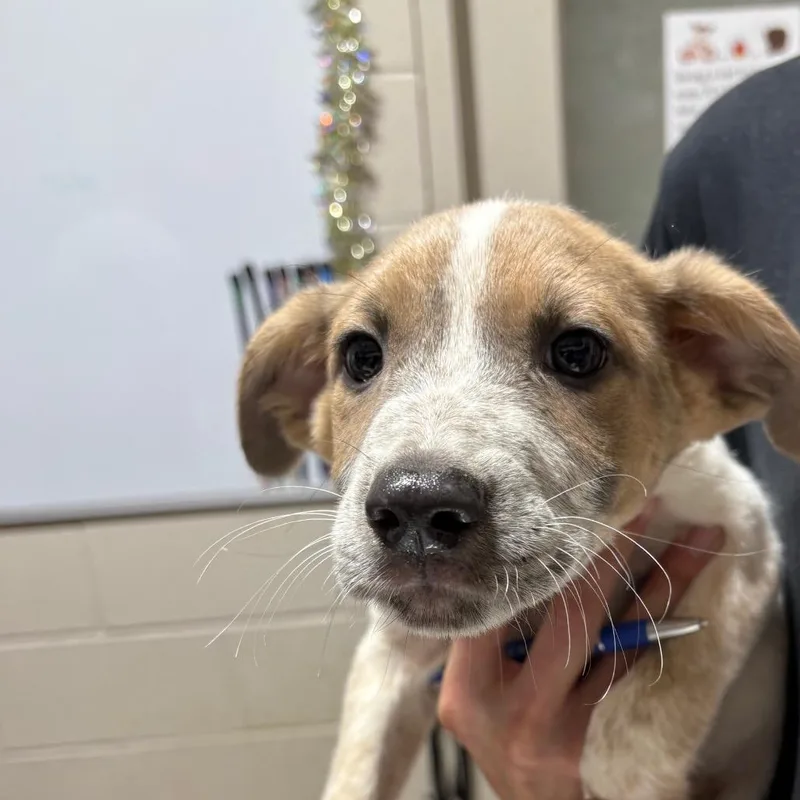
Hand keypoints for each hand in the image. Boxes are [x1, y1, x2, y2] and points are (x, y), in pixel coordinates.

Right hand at [437, 508, 724, 799]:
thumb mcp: (468, 696)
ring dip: (660, 582)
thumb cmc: (496, 739)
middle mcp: (519, 709)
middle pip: (569, 615)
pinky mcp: (607, 736)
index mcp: (470, 690)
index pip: (495, 608)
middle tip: (640, 504)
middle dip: (608, 555)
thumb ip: (481, 643)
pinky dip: (655, 623)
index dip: (530, 557)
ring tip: (696, 537)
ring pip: (620, 636)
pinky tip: (682, 589)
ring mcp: (568, 727)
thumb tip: (510, 568)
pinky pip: (633, 666)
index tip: (563, 511)